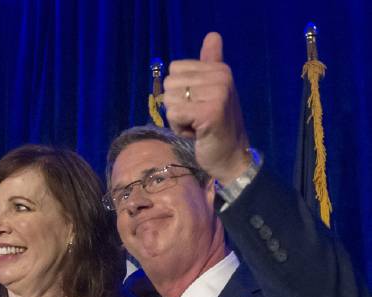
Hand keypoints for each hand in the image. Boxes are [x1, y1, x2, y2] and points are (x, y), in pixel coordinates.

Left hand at [163, 32, 249, 184]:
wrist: (231, 157)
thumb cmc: (218, 127)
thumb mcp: (214, 92)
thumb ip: (210, 64)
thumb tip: (212, 35)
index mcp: (220, 69)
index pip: (174, 69)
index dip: (180, 91)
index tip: (198, 106)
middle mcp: (220, 76)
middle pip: (169, 84)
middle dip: (177, 106)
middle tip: (197, 118)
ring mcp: (216, 94)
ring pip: (170, 100)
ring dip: (178, 119)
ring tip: (198, 126)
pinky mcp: (208, 113)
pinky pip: (174, 115)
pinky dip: (179, 129)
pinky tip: (197, 133)